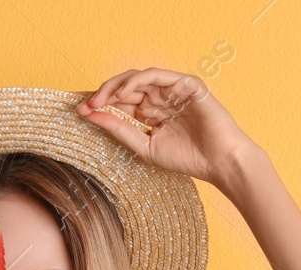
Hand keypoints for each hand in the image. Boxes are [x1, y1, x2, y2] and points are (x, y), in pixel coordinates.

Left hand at [77, 68, 256, 187]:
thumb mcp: (145, 147)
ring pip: (138, 78)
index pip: (122, 102)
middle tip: (86, 104)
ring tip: (101, 99)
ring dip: (116, 86)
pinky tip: (123, 92)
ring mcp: (174, 90)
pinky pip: (157, 75)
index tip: (80, 111)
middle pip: (126, 88)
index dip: (101, 105)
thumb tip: (92, 116)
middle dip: (104, 94)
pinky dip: (137, 81)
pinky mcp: (186, 84)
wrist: (219, 162)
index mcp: (152, 113)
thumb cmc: (188, 159)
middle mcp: (161, 99)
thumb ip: (120, 130)